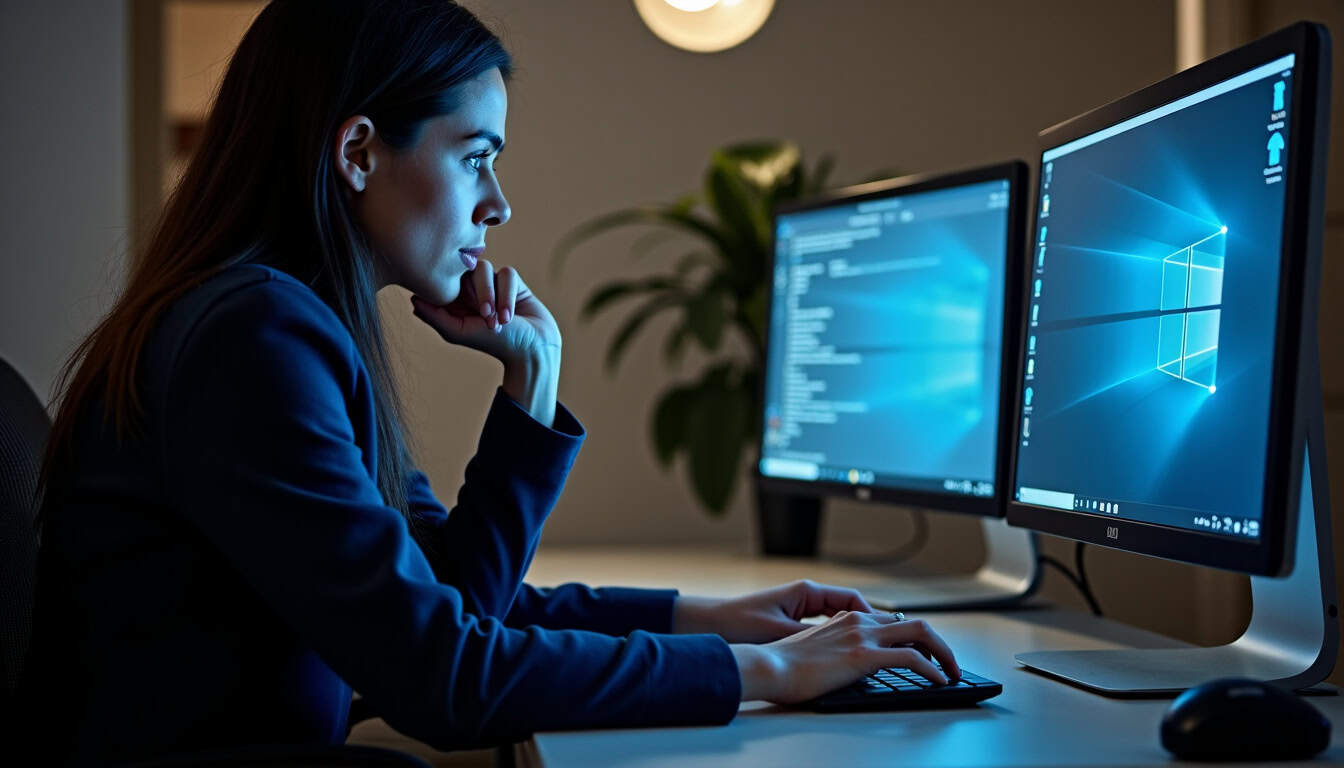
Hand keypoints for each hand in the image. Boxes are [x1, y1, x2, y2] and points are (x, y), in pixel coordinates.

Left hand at [410, 260, 560, 369]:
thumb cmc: (493, 344)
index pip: (442, 278)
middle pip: (463, 269)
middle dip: (477, 294)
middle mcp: (470, 287)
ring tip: (499, 320)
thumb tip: (412, 298)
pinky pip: (507, 273)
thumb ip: (434, 316)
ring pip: (485, 268)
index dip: (447, 285)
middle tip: (486, 317)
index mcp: (454, 298)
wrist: (531, 348)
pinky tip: (510, 316)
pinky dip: (508, 296)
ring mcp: (492, 282)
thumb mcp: (458, 332)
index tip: (455, 306)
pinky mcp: (512, 280)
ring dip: (493, 295)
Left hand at [673, 579, 872, 642]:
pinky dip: (836, 640)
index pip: (853, 599)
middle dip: (870, 624)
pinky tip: (842, 657)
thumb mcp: (780, 631)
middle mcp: (805, 597)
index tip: (887, 634)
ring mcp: (798, 609)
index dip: (873, 616)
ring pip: (838, 620)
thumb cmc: (739, 622)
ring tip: (872, 652)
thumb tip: (843, 648)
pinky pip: (823, 630)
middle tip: (891, 643)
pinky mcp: (790, 623)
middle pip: (849, 608)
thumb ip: (812, 637)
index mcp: (806, 591)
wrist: (708, 623)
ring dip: (854, 633)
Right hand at [730, 613, 959, 702]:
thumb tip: (849, 664)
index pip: (891, 621)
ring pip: (921, 633)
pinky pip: (912, 658)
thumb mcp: (814, 650)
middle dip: (937, 643)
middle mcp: (858, 621)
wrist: (768, 666)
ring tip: (952, 672)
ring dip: (943, 653)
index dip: (913, 638)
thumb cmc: (783, 665)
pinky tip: (939, 680)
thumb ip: (836, 649)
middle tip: (948, 663)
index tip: (924, 655)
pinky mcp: (864, 656)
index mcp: (845, 619)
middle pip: (913, 623)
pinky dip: (933, 668)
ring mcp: (863, 636)